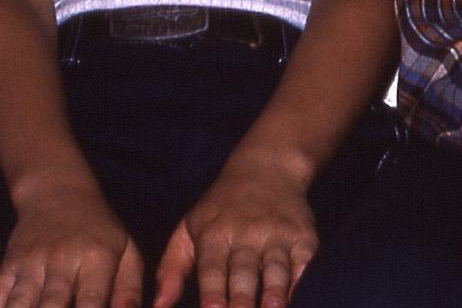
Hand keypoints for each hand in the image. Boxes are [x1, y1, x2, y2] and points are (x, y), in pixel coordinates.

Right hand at [0, 183, 144, 307]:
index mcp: (96, 258)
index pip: (92, 301)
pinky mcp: (8, 264)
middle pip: (52, 306)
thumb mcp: (127, 251)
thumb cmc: (100, 230)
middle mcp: (61, 260)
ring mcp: (31, 262)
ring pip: (21, 303)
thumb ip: (130, 290)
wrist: (57, 192)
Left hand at [154, 164, 316, 307]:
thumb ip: (172, 269)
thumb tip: (157, 307)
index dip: (212, 294)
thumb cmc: (221, 208)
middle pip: (244, 274)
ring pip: (275, 270)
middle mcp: (246, 234)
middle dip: (241, 302)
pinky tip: (298, 299)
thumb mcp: (189, 228)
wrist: (268, 168)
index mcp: (214, 234)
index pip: (212, 270)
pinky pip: (304, 264)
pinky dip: (301, 284)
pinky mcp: (304, 237)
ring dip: (273, 295)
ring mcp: (277, 235)